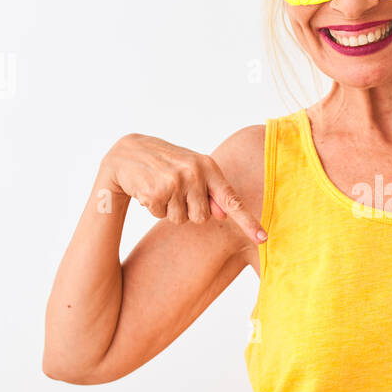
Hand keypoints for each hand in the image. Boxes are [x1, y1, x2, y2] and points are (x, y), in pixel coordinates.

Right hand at [102, 133, 265, 241]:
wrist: (128, 152)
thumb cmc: (165, 164)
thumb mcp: (191, 171)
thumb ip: (209, 191)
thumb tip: (223, 214)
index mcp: (209, 167)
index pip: (232, 199)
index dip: (248, 222)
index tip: (263, 239)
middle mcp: (195, 172)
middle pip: (201, 218)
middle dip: (187, 211)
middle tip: (174, 190)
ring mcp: (176, 181)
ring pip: (181, 220)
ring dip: (168, 209)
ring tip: (160, 188)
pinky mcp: (156, 190)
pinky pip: (160, 215)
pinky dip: (153, 207)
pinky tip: (148, 189)